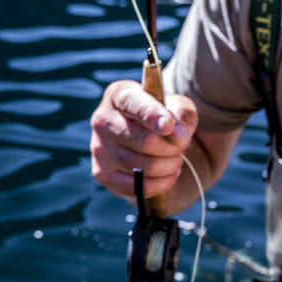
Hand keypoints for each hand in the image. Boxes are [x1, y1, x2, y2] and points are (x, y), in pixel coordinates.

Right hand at [89, 79, 198, 201]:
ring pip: (143, 166)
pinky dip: (161, 183)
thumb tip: (176, 136)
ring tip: (175, 159)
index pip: (133, 104)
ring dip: (170, 166)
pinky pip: (137, 187)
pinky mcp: (101, 173)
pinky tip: (168, 174)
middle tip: (181, 146)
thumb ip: (183, 114)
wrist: (149, 142)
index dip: (152, 116)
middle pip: (145, 141)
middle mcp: (102, 119)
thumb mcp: (178, 108)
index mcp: (119, 94)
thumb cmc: (163, 118)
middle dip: (172, 147)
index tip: (168, 126)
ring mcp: (99, 148)